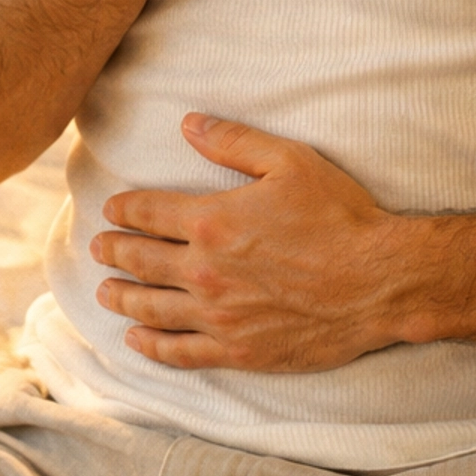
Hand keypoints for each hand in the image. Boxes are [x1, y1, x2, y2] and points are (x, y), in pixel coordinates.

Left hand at [90, 113, 426, 370]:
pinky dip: (152, 347)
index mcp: (213, 220)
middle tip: (97, 249)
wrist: (378, 281)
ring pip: (151, 308)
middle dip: (114, 252)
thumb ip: (233, 140)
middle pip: (141, 261)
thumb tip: (188, 122)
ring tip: (105, 293)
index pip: (150, 213)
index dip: (125, 210)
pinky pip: (180, 352)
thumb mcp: (289, 161)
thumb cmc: (339, 216)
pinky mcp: (238, 350)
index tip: (110, 210)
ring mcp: (219, 315)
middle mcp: (205, 270)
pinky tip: (136, 341)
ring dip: (122, 299)